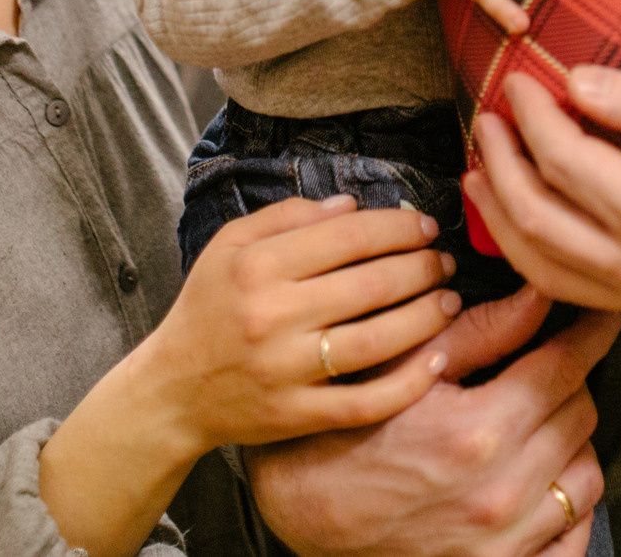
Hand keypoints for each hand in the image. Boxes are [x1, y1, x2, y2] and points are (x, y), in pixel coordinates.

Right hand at [143, 195, 461, 450]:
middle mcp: (272, 316)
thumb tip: (351, 205)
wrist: (171, 390)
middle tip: (443, 261)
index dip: (397, 228)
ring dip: (426, 318)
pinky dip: (408, 383)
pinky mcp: (296, 415)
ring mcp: (286, 370)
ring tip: (449, 300)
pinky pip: (365, 402)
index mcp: (257, 266)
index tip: (425, 225)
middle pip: (371, 286)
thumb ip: (287, 216)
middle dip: (422, 268)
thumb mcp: (229, 246)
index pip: (347, 236)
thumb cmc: (207, 308)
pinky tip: (438, 360)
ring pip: (377, 341)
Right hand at [250, 287, 620, 556]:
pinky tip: (542, 476)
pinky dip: (568, 501)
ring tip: (536, 422)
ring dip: (570, 439)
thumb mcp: (407, 368)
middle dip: (569, 380)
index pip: (568, 366)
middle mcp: (499, 492)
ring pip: (586, 473)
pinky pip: (573, 534)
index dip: (592, 330)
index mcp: (477, 431)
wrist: (304, 512)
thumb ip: (484, 331)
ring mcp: (504, 541)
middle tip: (545, 365)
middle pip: (581, 414)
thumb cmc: (347, 432)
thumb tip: (541, 294)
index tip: (602, 313)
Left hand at [465, 70, 620, 330]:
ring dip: (503, 219)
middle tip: (488, 122)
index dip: (532, 119)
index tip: (519, 84)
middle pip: (537, 222)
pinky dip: (538, 256)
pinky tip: (529, 223)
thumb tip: (576, 86)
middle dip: (501, 167)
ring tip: (482, 174)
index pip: (566, 164)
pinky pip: (577, 290)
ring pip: (545, 269)